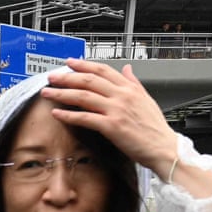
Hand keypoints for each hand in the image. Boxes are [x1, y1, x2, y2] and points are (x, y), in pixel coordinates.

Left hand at [40, 59, 211, 199]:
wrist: (164, 148)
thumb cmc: (155, 128)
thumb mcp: (146, 100)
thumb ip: (134, 83)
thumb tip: (128, 69)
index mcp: (130, 88)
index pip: (103, 70)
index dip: (84, 65)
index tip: (69, 63)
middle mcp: (122, 95)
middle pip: (89, 80)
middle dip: (67, 77)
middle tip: (51, 77)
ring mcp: (116, 110)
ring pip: (84, 96)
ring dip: (62, 93)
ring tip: (47, 93)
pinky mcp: (111, 126)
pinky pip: (85, 118)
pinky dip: (68, 115)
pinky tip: (56, 113)